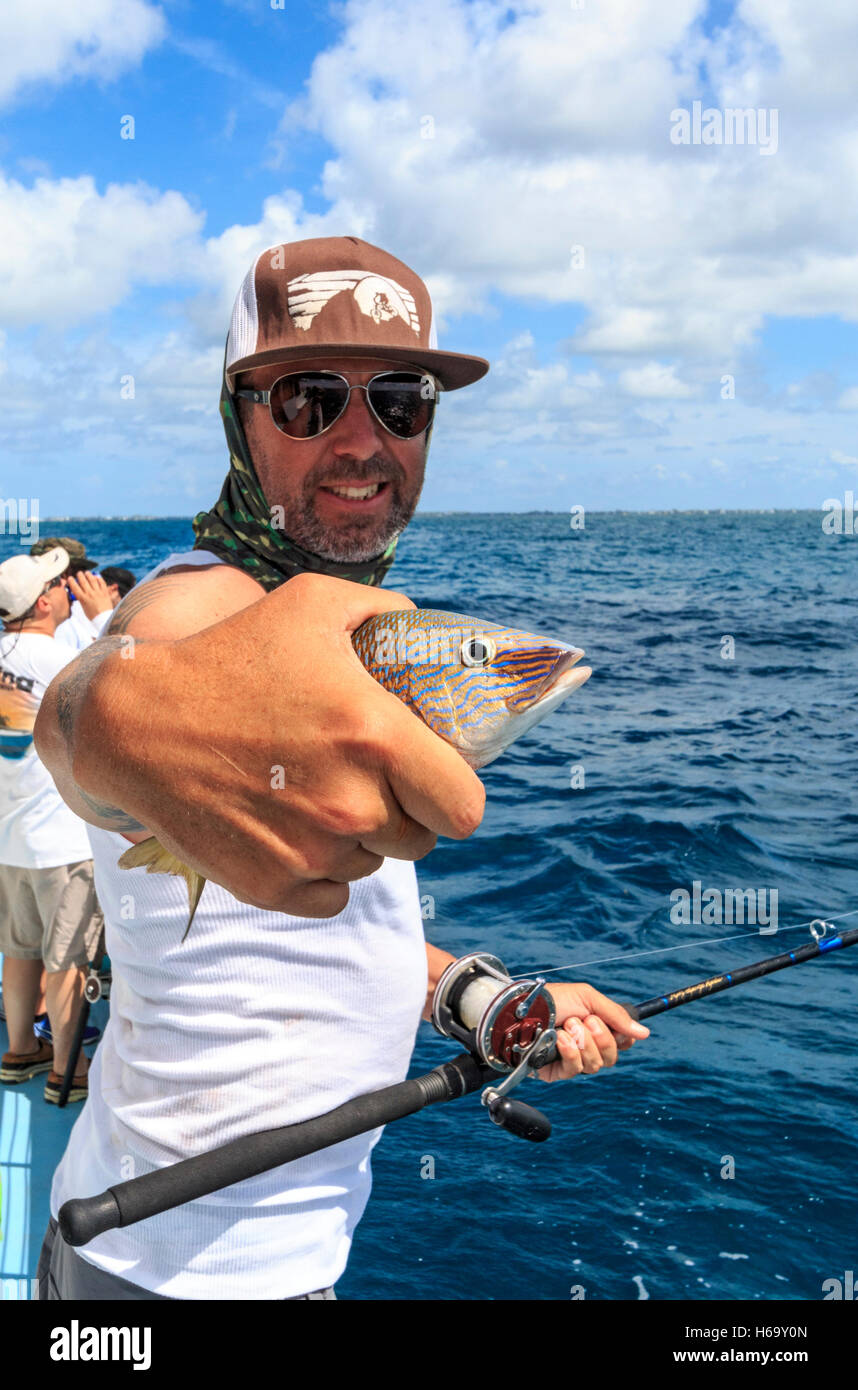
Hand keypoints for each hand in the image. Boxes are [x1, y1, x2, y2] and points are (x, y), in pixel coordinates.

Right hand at [68, 571, 113, 619]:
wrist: (104, 619)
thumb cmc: (93, 615)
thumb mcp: (83, 607)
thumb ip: (81, 598)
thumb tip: (78, 592)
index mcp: (82, 598)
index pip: (75, 587)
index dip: (71, 581)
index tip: (70, 578)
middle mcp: (90, 594)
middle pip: (83, 581)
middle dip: (80, 575)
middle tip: (79, 573)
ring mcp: (98, 592)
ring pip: (92, 580)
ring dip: (89, 575)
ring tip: (87, 573)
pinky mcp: (105, 592)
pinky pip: (102, 583)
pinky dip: (99, 578)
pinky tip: (97, 577)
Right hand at [76, 573, 485, 917]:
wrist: (135, 723)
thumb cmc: (229, 657)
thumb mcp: (312, 604)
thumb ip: (387, 614)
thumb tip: (430, 638)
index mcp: (374, 737)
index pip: (463, 807)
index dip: (452, 794)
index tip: (431, 779)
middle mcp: (350, 804)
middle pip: (420, 841)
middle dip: (403, 812)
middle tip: (364, 778)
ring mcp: (309, 854)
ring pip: (371, 865)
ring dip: (357, 838)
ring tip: (311, 791)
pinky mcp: (271, 888)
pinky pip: (331, 896)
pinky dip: (319, 872)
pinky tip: (289, 828)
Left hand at [537, 982, 649, 1081]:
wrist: (523, 1009)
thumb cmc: (554, 999)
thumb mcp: (588, 998)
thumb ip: (617, 1016)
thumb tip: (644, 1033)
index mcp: (596, 1028)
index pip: (623, 1043)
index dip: (623, 1038)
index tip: (615, 1026)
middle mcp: (586, 1046)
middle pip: (612, 1057)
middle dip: (601, 1037)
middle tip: (586, 1020)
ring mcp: (572, 1060)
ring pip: (596, 1065)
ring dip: (583, 1042)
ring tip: (566, 1025)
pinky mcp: (557, 1071)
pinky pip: (576, 1070)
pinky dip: (570, 1052)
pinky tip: (560, 1039)